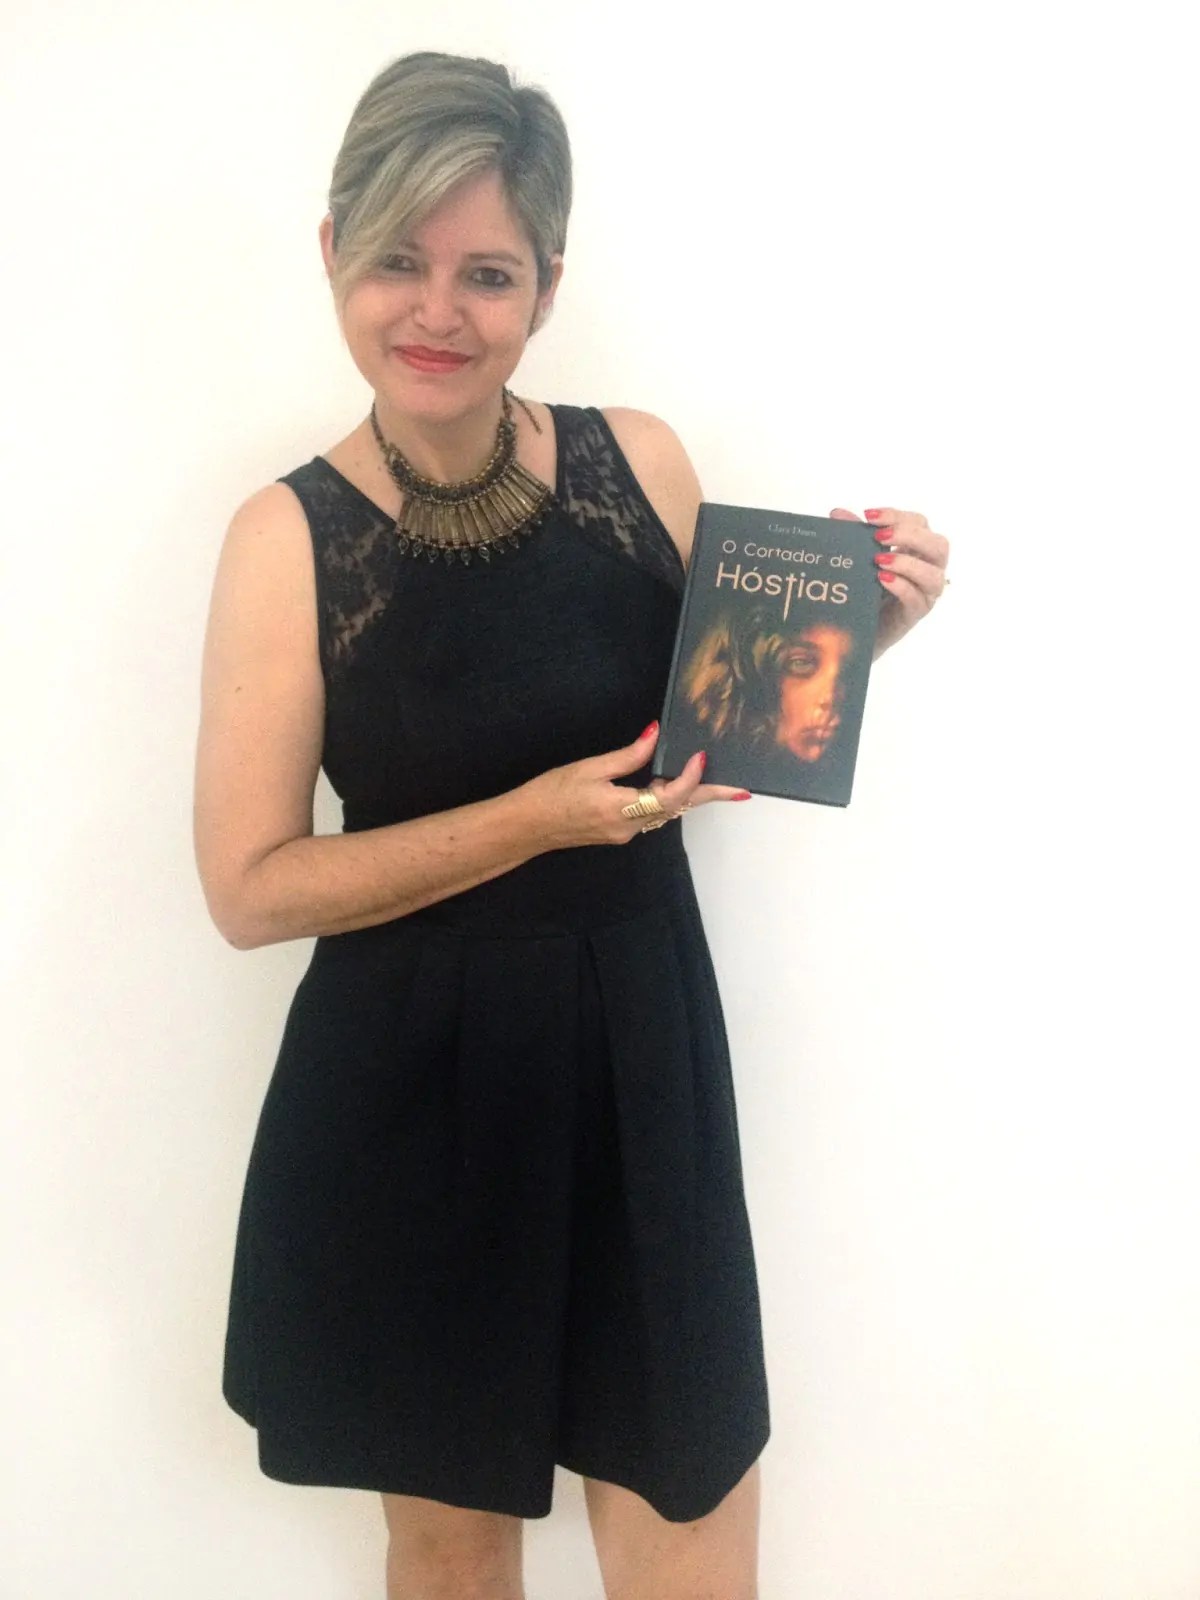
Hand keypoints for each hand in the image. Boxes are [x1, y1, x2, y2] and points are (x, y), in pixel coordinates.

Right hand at [518, 721, 750, 849]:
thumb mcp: (589, 768)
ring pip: (666, 812)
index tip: (702, 755)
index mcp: (622, 809)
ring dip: (687, 796)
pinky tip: (669, 784)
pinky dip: (664, 799)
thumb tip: (654, 735)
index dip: (690, 775)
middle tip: (742, 791)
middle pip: (678, 808)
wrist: (525, 826)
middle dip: (709, 796)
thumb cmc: (550, 794)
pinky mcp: (618, 833)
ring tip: (713, 781)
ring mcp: (624, 833)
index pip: (670, 795)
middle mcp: (629, 827)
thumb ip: (627, 756)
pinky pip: (651, 815)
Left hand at [829, 506, 950, 659]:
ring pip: (934, 575)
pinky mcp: (916, 613)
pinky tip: (882, 579)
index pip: (920, 523)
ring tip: (879, 560)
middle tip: (880, 537)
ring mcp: (925, 593)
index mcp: (917, 549)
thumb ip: (853, 536)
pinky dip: (901, 586)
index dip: (897, 516)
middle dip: (910, 536)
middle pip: (939, 545)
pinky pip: (917, 599)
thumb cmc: (865, 588)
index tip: (869, 516)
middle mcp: (928, 568)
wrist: (857, 628)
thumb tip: (837, 513)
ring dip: (907, 564)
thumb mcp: (859, 558)